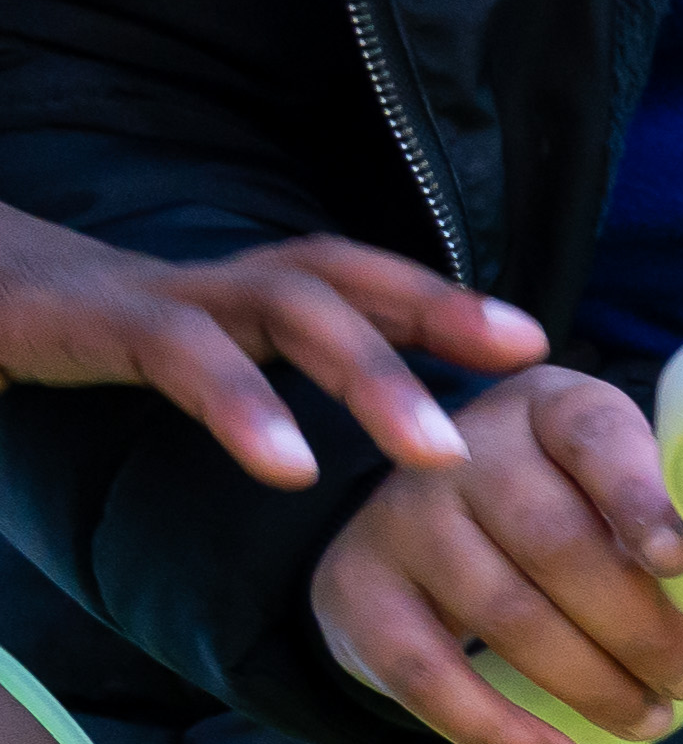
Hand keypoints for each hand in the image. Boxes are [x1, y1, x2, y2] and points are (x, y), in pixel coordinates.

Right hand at [0, 208, 545, 488]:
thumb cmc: (84, 338)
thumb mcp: (193, 356)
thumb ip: (270, 380)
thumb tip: (388, 457)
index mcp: (243, 292)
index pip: (363, 278)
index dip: (448, 300)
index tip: (537, 343)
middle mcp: (217, 281)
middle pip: (343, 277)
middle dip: (437, 315)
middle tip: (520, 365)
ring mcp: (157, 294)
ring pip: (286, 305)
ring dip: (373, 372)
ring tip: (439, 451)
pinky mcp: (88, 320)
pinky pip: (181, 355)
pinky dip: (243, 406)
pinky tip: (290, 466)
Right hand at [308, 364, 682, 743]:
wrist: (419, 538)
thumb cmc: (567, 520)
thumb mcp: (635, 517)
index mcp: (553, 408)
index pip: (597, 435)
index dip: (641, 496)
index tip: (682, 562)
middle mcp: (466, 447)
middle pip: (554, 539)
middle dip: (635, 623)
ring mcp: (401, 514)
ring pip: (501, 609)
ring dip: (585, 680)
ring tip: (648, 719)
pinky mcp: (357, 589)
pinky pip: (424, 672)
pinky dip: (496, 729)